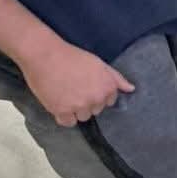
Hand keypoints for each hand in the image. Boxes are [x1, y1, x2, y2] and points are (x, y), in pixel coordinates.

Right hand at [18, 39, 133, 127]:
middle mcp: (97, 98)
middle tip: (74, 87)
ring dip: (74, 109)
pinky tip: (59, 102)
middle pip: (95, 110)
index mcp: (108, 87)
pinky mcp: (62, 111)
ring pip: (82, 117)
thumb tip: (131, 89)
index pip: (108, 102)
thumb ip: (116, 78)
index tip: (86, 86)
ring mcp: (80, 106)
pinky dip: (63, 115)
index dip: (96, 94)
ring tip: (65, 93)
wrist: (46, 55)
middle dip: (86, 102)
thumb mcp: (99, 64)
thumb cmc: (72, 56)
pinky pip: (68, 122)